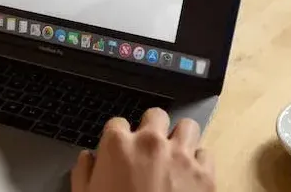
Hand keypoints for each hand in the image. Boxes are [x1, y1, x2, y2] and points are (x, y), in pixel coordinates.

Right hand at [71, 109, 215, 191]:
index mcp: (118, 146)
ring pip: (187, 126)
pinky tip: (190, 175)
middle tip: (150, 148)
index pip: (118, 123)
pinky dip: (199, 162)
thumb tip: (87, 158)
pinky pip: (206, 154)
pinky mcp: (204, 175)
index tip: (122, 149)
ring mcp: (180, 157)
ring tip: (175, 154)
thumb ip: (84, 172)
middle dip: (153, 129)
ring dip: (180, 138)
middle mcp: (150, 143)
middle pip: (156, 116)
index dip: (119, 137)